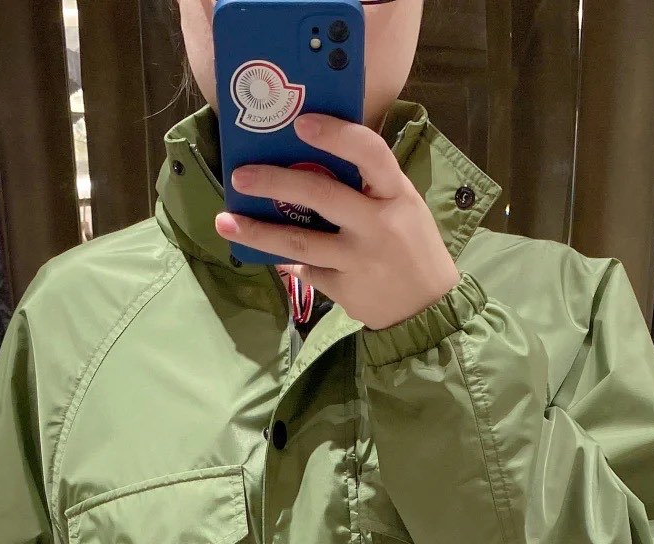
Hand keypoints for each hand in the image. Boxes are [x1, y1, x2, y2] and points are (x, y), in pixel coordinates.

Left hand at [215, 112, 460, 331]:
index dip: (335, 135)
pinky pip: (305, 269)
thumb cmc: (412, 246)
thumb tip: (313, 158)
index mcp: (396, 194)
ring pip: (300, 241)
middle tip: (240, 175)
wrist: (427, 309)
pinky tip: (262, 253)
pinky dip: (285, 260)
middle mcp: (377, 225)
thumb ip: (368, 184)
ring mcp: (358, 259)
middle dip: (275, 181)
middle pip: (320, 195)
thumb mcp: (403, 206)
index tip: (301, 123)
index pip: (369, 153)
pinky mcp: (344, 288)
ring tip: (226, 220)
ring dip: (258, 231)